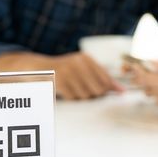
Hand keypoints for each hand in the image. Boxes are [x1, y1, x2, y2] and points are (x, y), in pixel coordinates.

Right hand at [0, 52, 124, 99]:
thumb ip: (102, 78)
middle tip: (84, 92)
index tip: (112, 94)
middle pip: (99, 89)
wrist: (36, 68)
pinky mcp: (59, 81)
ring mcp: (68, 71)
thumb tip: (121, 90)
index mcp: (86, 58)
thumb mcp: (83, 70)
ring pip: (86, 95)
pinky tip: (66, 92)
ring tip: (73, 90)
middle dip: (94, 95)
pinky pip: (73, 97)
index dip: (110, 89)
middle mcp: (79, 62)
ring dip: (81, 97)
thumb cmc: (64, 72)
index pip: (106, 78)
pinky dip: (71, 98)